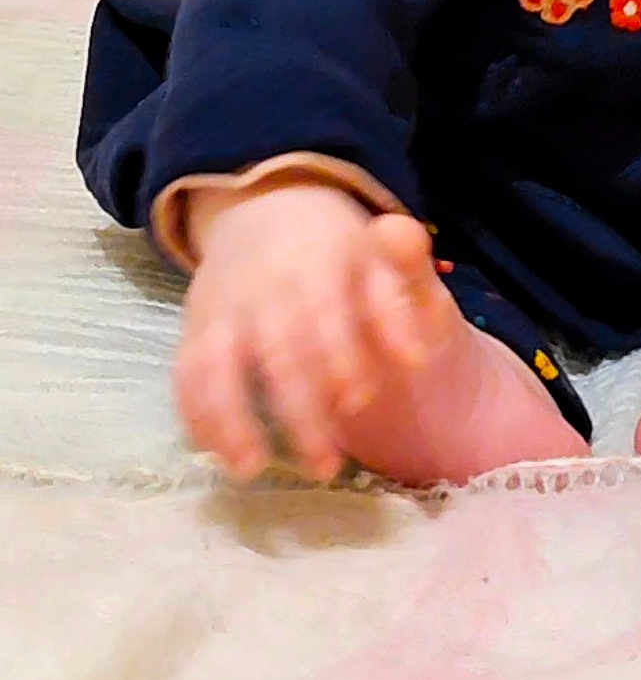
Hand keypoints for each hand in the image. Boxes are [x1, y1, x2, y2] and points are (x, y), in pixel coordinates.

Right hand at [174, 180, 387, 481]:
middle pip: (276, 351)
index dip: (342, 358)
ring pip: (217, 363)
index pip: (327, 313)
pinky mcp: (195, 326)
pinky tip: (216, 452)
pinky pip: (186, 372)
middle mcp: (264, 285)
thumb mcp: (378, 257)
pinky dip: (194, 413)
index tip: (359, 401)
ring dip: (230, 418)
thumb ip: (401, 303)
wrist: (265, 210)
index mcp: (318, 262)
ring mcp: (223, 306)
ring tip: (251, 469)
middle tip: (325, 467)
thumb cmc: (338, 251)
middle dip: (299, 411)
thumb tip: (416, 356)